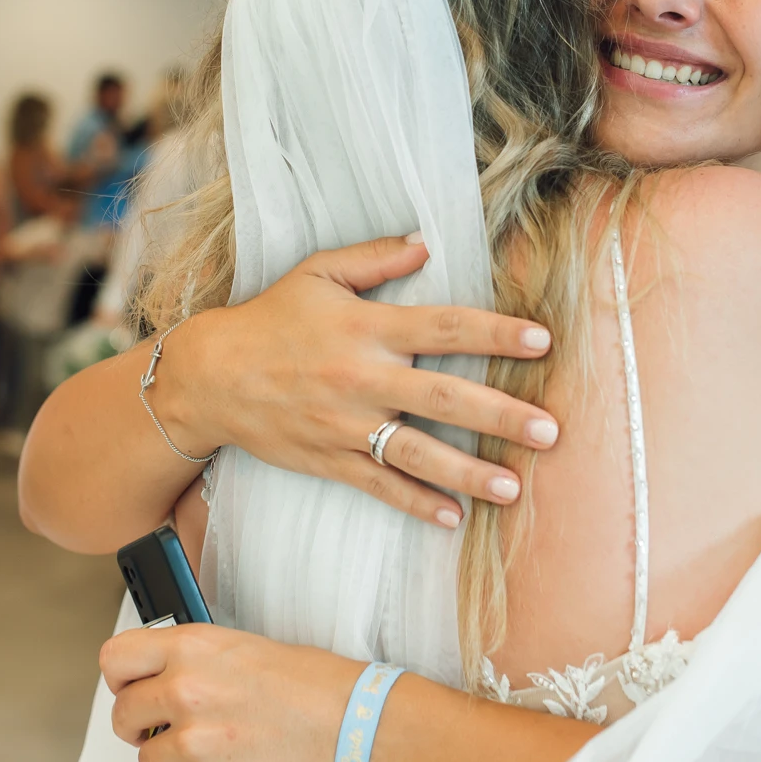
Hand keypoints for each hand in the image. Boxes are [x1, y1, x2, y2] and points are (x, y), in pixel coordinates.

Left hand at [102, 623, 359, 761]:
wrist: (350, 724)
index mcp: (191, 648)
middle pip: (122, 717)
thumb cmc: (310, 685)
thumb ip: (193, 659)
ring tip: (202, 761)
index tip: (132, 691)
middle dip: (141, 729)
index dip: (120, 680)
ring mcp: (194, 740)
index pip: (115, 659)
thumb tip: (161, 680)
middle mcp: (185, 690)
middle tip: (165, 733)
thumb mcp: (242, 646)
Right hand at [156, 235, 558, 528]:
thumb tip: (425, 242)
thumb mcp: (318, 273)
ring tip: (514, 487)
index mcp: (368, 328)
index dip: (496, 333)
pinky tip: (452, 518)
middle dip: (501, 415)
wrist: (210, 377)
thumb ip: (375, 258)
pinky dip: (415, 503)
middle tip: (550, 430)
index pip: (446, 327)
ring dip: (468, 472)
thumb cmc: (270, 319)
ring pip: (417, 452)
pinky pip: (379, 486)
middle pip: (444, 397)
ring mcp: (345, 425)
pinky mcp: (329, 459)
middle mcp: (362, 378)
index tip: (542, 341)